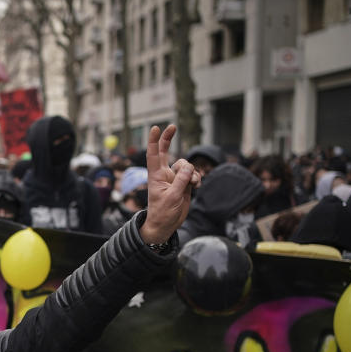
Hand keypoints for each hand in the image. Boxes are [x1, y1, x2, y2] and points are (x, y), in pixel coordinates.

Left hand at [140, 124, 200, 244]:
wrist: (166, 225)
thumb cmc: (163, 212)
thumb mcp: (172, 197)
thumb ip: (181, 181)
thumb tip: (189, 167)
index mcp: (156, 176)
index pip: (153, 155)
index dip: (154, 141)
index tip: (155, 128)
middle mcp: (164, 174)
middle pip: (165, 152)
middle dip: (168, 139)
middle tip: (172, 126)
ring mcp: (174, 178)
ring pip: (186, 165)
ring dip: (192, 172)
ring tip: (193, 184)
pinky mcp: (184, 184)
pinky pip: (193, 175)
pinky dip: (196, 179)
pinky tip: (196, 187)